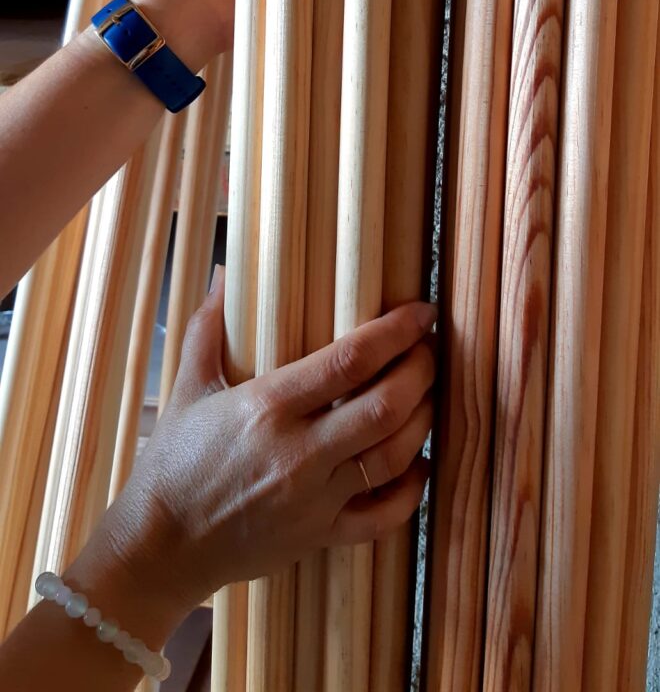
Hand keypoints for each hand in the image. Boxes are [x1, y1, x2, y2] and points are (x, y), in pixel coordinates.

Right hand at [101, 269, 436, 618]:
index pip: (350, 361)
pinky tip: (418, 462)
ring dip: (422, 420)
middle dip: (420, 370)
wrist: (159, 546)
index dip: (396, 332)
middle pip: (385, 406)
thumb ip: (207, 328)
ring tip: (426, 394)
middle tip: (428, 349)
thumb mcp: (185, 388)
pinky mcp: (321, 536)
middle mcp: (299, 452)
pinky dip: (412, 489)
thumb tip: (224, 275)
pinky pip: (384, 516)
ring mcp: (314, 499)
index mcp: (267, 407)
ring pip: (394, 456)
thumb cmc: (172, 463)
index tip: (421, 313)